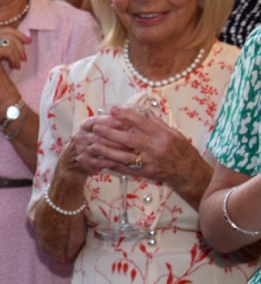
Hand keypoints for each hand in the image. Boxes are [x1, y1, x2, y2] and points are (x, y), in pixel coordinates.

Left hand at [88, 104, 203, 186]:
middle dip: (110, 133)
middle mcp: (155, 149)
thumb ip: (156, 122)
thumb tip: (140, 111)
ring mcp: (149, 162)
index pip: (142, 123)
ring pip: (124, 156)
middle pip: (129, 139)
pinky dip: (112, 164)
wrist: (189, 173)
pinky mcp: (145, 173)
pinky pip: (126, 169)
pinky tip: (101, 160)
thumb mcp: (173, 133)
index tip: (112, 110)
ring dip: (107, 150)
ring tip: (93, 145)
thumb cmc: (181, 150)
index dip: (126, 115)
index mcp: (163, 136)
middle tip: (96, 127)